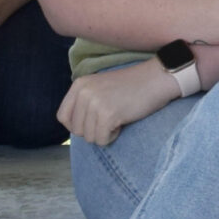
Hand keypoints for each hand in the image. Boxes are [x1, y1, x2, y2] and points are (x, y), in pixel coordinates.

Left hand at [56, 59, 181, 147]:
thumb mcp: (100, 87)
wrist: (156, 79)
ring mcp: (95, 103)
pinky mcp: (107, 114)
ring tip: (118, 118)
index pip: (62, 116)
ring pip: (88, 137)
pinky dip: (112, 137)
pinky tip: (122, 123)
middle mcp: (84, 92)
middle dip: (93, 130)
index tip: (93, 122)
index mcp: (79, 85)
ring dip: (104, 133)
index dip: (77, 125)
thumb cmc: (132, 86)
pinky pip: (101, 140)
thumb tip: (75, 128)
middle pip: (76, 130)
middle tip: (111, 117)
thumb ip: (84, 102)